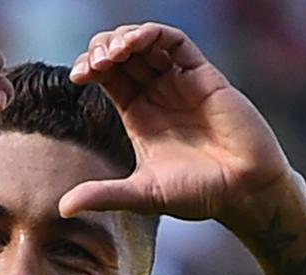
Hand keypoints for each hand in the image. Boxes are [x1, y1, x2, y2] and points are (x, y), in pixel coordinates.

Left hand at [60, 23, 291, 224]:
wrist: (243, 193)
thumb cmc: (198, 195)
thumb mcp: (141, 195)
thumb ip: (103, 195)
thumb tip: (61, 208)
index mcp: (139, 114)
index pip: (108, 76)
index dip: (90, 67)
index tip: (77, 77)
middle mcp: (158, 93)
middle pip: (122, 53)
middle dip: (101, 49)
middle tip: (91, 65)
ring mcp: (181, 82)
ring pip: (146, 42)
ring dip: (123, 39)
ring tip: (109, 55)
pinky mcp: (204, 76)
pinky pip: (176, 42)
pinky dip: (152, 35)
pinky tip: (133, 44)